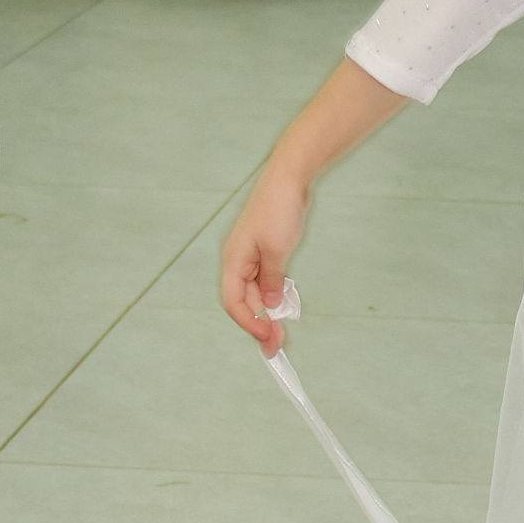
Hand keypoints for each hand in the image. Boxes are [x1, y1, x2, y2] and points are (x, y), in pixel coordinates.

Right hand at [219, 166, 311, 354]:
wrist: (289, 178)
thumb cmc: (278, 210)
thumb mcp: (277, 251)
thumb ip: (271, 282)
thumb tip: (268, 307)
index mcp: (233, 260)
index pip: (233, 302)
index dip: (248, 324)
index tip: (267, 338)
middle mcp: (238, 259)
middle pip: (244, 300)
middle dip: (259, 323)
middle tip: (278, 344)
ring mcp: (252, 254)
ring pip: (256, 291)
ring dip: (268, 310)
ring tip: (283, 330)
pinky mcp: (265, 248)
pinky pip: (265, 278)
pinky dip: (274, 292)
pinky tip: (285, 304)